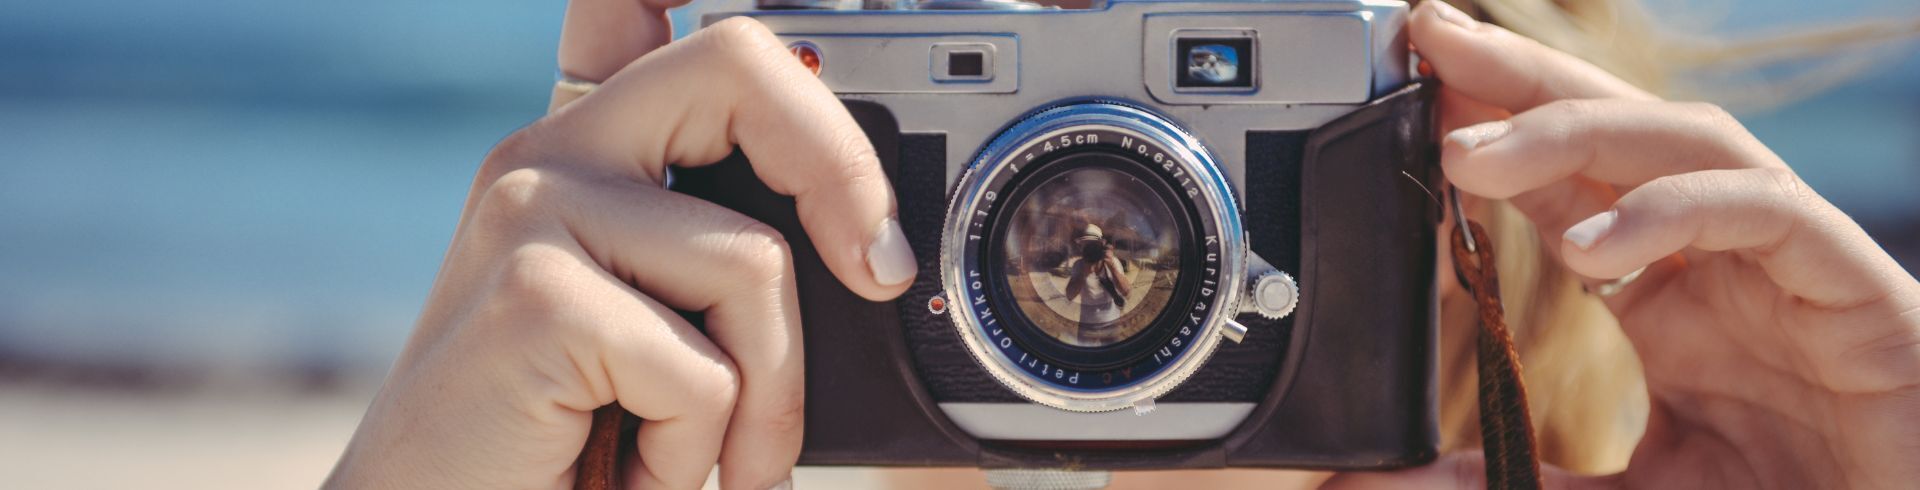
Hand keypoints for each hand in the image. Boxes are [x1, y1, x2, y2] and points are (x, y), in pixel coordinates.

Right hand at [326, 3, 916, 487]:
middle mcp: (550, 149)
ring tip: (698, 450)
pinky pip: (703, 366)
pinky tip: (632, 469)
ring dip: (762, 399)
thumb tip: (867, 241)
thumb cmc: (566, 443)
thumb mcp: (663, 327)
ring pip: (753, 261)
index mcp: (586, 144)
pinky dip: (695, 450)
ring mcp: (532, 209)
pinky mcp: (534, 294)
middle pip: (743, 63)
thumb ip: (720, 246)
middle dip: (846, 171)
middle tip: (879, 272)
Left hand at [1329, 2, 1919, 487]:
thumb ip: (1523, 481)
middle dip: (1524, 80)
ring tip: (1472, 154)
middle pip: (1619, 131)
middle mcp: (1723, 261)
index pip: (1570, 183)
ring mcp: (1790, 262)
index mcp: (1669, 297)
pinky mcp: (1855, 286)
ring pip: (1686, 144)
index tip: (1415, 92)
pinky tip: (1589, 242)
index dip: (1496, 130)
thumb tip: (1402, 478)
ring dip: (1574, 133)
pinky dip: (1674, 211)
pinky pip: (1764, 212)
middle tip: (1429, 38)